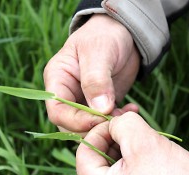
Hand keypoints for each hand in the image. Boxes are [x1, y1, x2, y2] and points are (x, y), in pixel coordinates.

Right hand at [44, 14, 139, 133]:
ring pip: (87, 126)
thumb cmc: (104, 35)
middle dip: (92, 127)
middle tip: (115, 121)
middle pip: (70, 124)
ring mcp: (83, 100)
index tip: (100, 119)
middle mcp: (66, 93)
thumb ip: (96, 80)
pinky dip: (117, 120)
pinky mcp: (99, 104)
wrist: (122, 34)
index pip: (57, 110)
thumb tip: (100, 109)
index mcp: (57, 79)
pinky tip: (131, 110)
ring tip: (125, 114)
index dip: (75, 120)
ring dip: (106, 126)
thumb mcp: (98, 51)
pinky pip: (104, 121)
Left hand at [76, 112, 188, 174]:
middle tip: (126, 116)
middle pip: (99, 152)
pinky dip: (131, 147)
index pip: (85, 150)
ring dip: (124, 137)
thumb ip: (122, 124)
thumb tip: (115, 121)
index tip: (116, 120)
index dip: (98, 130)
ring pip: (113, 155)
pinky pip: (125, 162)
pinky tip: (143, 137)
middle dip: (113, 131)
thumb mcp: (142, 143)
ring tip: (139, 126)